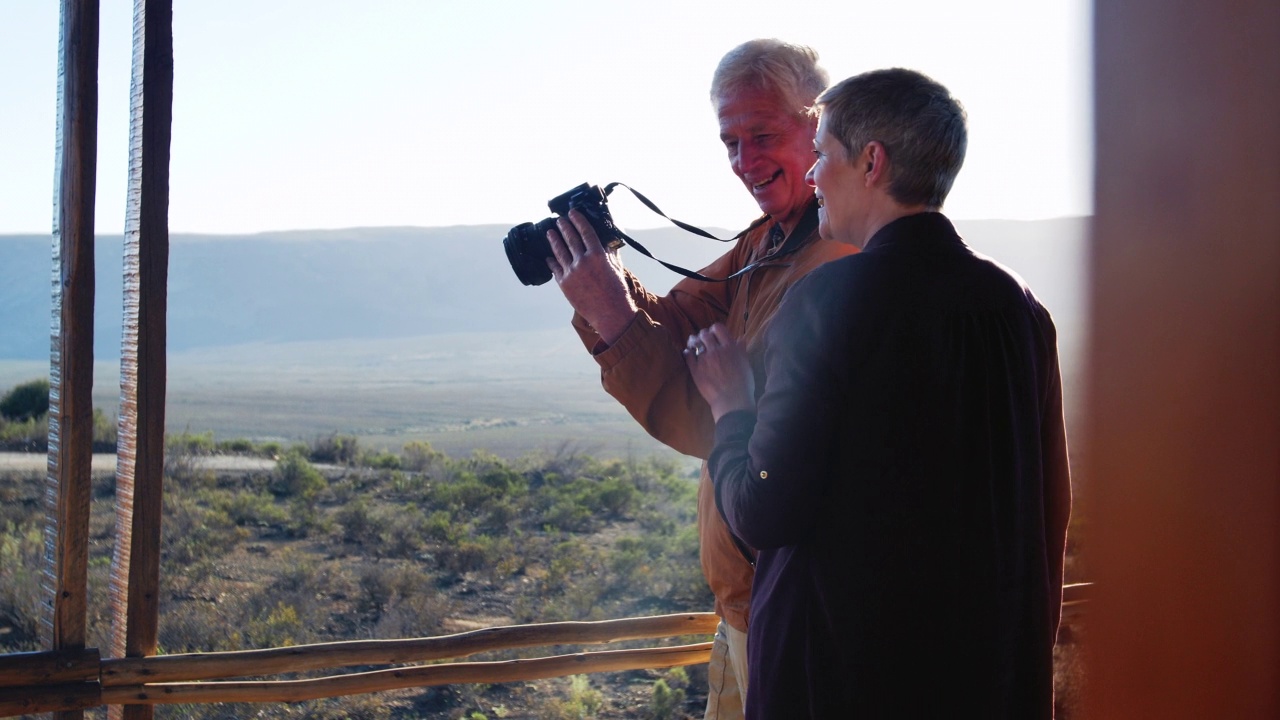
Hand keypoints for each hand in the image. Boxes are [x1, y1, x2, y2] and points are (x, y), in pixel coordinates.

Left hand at [546, 209, 637, 344]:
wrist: (610, 314)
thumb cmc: (617, 292)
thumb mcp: (616, 268)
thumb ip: (610, 253)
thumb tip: (607, 241)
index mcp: (598, 255)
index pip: (585, 231)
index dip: (578, 220)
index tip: (572, 213)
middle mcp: (583, 261)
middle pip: (570, 238)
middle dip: (563, 227)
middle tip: (559, 220)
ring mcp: (571, 273)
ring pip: (559, 252)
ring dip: (554, 240)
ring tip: (550, 233)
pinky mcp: (564, 284)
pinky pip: (555, 269)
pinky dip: (552, 261)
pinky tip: (549, 257)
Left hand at [683, 323, 754, 420]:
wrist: (732, 400)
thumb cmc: (743, 383)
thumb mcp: (746, 364)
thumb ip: (741, 350)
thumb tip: (741, 338)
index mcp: (730, 347)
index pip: (718, 328)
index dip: (715, 329)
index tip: (715, 334)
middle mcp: (716, 350)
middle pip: (705, 334)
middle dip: (704, 335)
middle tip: (704, 339)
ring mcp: (704, 360)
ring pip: (694, 343)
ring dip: (694, 341)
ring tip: (693, 343)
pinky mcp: (695, 370)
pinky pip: (687, 355)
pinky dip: (687, 352)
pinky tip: (688, 353)